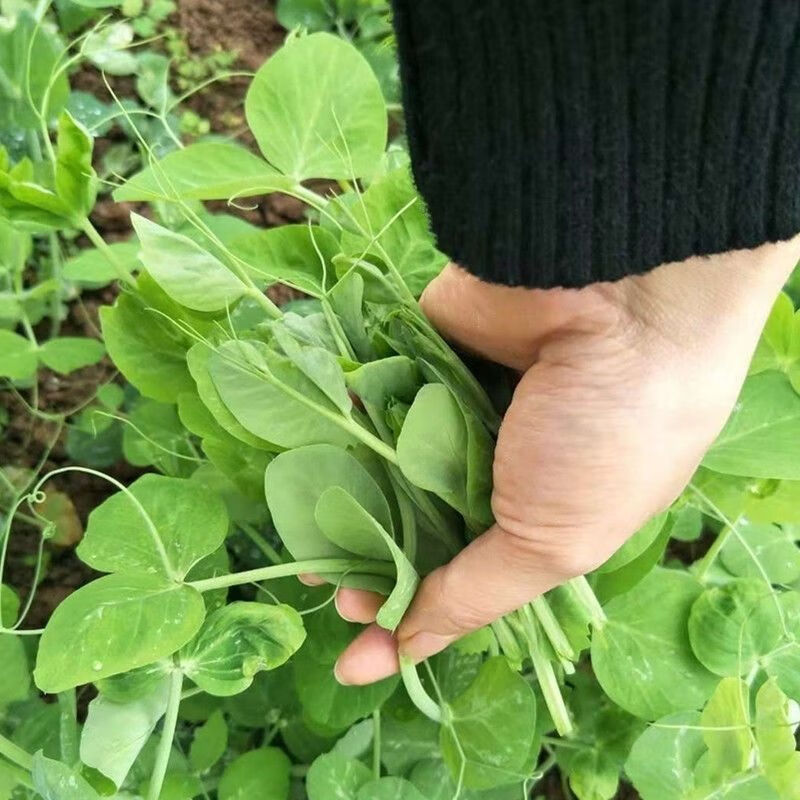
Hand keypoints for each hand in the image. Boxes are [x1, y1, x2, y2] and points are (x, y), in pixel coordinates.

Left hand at [332, 236, 799, 684]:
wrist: (618, 303)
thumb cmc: (606, 443)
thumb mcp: (552, 543)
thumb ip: (473, 599)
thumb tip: (402, 656)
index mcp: (543, 512)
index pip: (464, 572)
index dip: (413, 606)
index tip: (362, 638)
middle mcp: (496, 461)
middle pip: (414, 519)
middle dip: (371, 557)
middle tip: (330, 587)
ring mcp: (456, 404)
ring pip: (386, 460)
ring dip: (348, 497)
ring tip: (308, 531)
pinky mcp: (423, 349)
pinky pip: (374, 393)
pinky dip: (346, 422)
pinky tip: (310, 461)